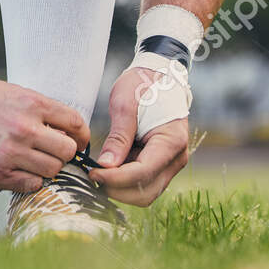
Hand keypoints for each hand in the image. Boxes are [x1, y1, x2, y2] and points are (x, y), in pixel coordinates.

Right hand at [0, 73, 89, 193]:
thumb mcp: (11, 93)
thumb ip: (38, 111)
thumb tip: (67, 132)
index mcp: (31, 103)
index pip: (76, 124)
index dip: (79, 135)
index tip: (74, 141)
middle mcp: (24, 128)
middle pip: (68, 151)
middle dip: (62, 153)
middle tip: (49, 153)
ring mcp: (10, 153)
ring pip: (53, 170)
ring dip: (46, 168)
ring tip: (30, 162)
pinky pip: (31, 185)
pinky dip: (29, 180)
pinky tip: (17, 171)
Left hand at [88, 67, 188, 205]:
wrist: (158, 76)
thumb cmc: (142, 85)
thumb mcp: (125, 105)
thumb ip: (118, 138)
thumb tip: (105, 166)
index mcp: (171, 141)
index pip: (142, 173)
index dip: (115, 178)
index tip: (92, 172)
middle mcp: (176, 158)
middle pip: (145, 192)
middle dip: (117, 188)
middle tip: (91, 174)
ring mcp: (171, 163)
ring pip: (145, 193)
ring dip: (120, 189)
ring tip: (98, 171)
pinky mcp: (162, 164)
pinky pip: (144, 183)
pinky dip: (125, 182)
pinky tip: (108, 168)